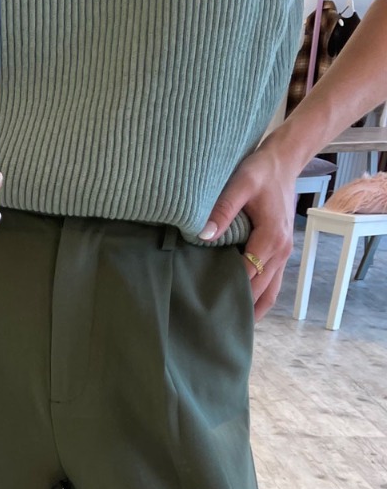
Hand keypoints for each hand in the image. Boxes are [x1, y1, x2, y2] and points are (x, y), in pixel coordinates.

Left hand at [198, 140, 298, 321]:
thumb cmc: (260, 170)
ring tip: (227, 327)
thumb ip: (223, 210)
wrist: (284, 161)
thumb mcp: (240, 183)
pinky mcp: (280, 254)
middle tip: (211, 326)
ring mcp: (283, 255)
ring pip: (269, 294)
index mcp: (271, 239)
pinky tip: (241, 310)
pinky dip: (258, 300)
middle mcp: (281, 252)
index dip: (228, 292)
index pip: (247, 276)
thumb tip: (205, 235)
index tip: (206, 308)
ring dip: (251, 310)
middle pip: (259, 291)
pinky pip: (272, 285)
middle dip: (238, 308)